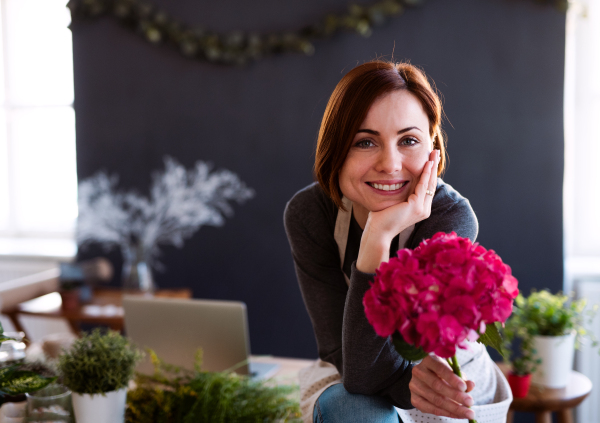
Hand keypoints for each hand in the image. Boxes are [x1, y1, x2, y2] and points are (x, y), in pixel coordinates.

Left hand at [356, 150, 439, 272]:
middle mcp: (424, 210)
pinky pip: (422, 186)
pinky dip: (425, 173)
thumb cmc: (380, 219)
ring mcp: (422, 209)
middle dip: (433, 165)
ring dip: (432, 166)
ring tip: (434, 153)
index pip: (426, 187)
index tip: (429, 158)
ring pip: (429, 183)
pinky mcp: (416, 207)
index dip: (429, 172)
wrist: (377, 232)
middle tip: (435, 151)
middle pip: (431, 183)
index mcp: (420, 209)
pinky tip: (426, 163)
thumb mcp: (393, 203)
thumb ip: (398, 194)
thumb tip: (394, 182)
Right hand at [409, 355, 475, 419]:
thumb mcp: (452, 372)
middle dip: (456, 395)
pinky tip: (457, 415)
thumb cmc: (441, 375)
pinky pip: (431, 408)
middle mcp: (419, 371)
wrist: (423, 381)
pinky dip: (446, 413)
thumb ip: (461, 378)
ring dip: (454, 407)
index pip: (440, 368)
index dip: (452, 378)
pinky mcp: (414, 399)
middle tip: (470, 403)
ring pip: (435, 399)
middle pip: (437, 385)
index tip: (464, 388)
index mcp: (429, 360)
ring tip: (467, 412)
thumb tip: (471, 385)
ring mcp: (414, 385)